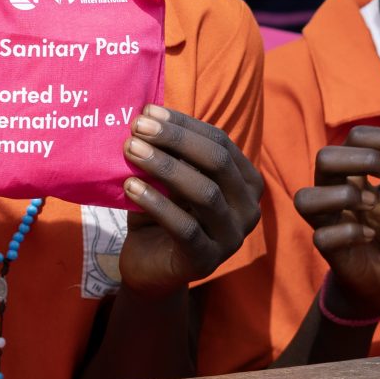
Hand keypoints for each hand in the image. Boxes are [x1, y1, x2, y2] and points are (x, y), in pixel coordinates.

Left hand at [114, 106, 262, 290]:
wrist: (149, 266)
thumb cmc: (161, 212)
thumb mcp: (168, 178)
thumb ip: (170, 152)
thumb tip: (150, 115)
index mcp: (246, 182)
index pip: (221, 142)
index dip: (185, 125)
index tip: (148, 112)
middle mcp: (248, 209)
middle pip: (217, 162)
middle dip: (176, 140)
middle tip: (138, 127)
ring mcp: (231, 238)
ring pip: (204, 193)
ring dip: (164, 167)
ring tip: (131, 150)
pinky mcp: (207, 261)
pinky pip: (185, 227)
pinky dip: (157, 203)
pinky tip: (131, 187)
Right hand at [293, 126, 379, 314]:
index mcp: (354, 173)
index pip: (356, 137)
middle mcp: (334, 191)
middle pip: (324, 157)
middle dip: (365, 159)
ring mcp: (328, 221)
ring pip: (306, 198)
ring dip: (344, 196)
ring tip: (374, 204)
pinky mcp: (329, 250)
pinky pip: (322, 236)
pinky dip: (348, 233)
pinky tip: (370, 237)